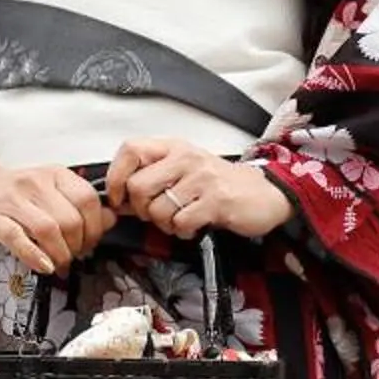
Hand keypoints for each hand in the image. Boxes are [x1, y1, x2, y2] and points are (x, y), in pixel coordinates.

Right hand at [0, 149, 111, 274]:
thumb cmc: (11, 192)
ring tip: (60, 265)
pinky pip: (18, 238)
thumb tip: (110, 219)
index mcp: (56, 175)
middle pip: (71, 219)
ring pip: (49, 229)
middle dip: (79, 245)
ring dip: (60, 254)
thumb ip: (79, 205)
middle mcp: (37, 184)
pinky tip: (44, 266)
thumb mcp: (49, 192)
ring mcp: (14, 201)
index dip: (95, 227)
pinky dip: (35, 255)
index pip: (88, 200)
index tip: (91, 243)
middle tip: (74, 257)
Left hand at [103, 140, 293, 240]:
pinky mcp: (216, 200)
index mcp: (173, 147)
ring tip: (180, 219)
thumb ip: (150, 179)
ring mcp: (202, 178)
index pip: (130, 150)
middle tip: (156, 213)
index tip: (120, 197)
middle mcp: (186, 157)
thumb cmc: (217, 184)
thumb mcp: (182, 170)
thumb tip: (115, 199)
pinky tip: (194, 226)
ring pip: (157, 209)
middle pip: (137, 186)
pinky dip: (182, 232)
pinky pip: (180, 223)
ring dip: (164, 224)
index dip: (116, 177)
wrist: (262, 193)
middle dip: (140, 209)